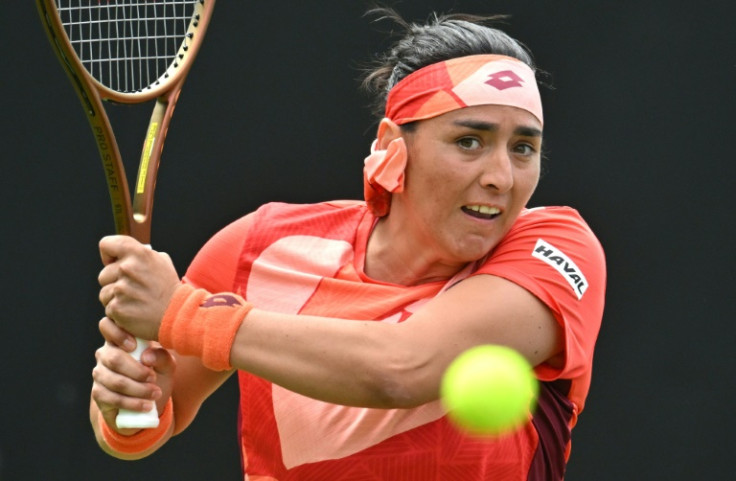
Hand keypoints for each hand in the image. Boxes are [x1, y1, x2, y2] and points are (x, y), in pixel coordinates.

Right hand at [92, 317, 176, 432]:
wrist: (149, 402)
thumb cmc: (157, 375)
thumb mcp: (166, 365)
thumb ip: (162, 357)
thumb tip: (147, 357)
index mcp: (120, 339)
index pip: (107, 326)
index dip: (117, 334)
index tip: (134, 346)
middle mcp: (105, 354)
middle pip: (114, 359)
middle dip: (137, 371)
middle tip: (154, 378)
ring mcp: (100, 374)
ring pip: (115, 381)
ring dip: (138, 389)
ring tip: (156, 394)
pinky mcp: (98, 394)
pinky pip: (112, 398)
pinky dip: (132, 403)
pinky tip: (146, 406)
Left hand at [97, 235, 179, 339]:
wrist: (176, 313)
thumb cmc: (167, 287)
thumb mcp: (161, 261)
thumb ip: (140, 253)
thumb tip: (122, 253)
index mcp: (138, 253)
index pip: (106, 244)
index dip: (108, 255)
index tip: (114, 263)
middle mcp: (127, 268)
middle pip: (103, 274)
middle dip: (114, 282)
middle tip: (133, 289)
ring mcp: (121, 289)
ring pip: (105, 293)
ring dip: (116, 298)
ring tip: (135, 301)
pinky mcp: (117, 307)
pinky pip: (108, 308)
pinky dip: (118, 312)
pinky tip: (134, 311)